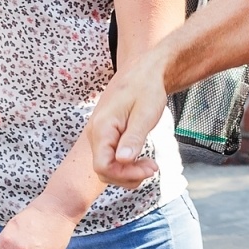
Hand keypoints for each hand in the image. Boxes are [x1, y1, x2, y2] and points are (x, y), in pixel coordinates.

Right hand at [88, 58, 166, 188]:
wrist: (143, 72)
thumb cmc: (146, 89)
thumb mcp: (145, 114)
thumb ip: (133, 138)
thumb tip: (122, 160)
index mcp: (102, 128)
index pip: (102, 166)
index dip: (125, 175)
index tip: (149, 169)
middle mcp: (95, 133)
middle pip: (103, 171)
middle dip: (128, 176)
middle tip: (153, 168)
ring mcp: (98, 134)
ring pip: (107, 167)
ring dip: (128, 173)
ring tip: (150, 166)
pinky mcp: (105, 135)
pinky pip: (110, 158)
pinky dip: (126, 165)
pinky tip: (142, 161)